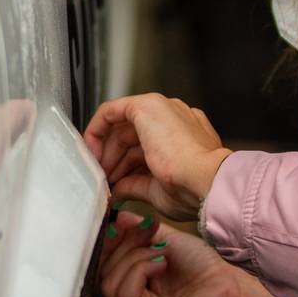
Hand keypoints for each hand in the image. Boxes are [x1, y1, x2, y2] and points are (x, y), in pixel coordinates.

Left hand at [84, 93, 231, 220]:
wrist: (206, 181)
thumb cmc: (193, 190)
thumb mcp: (158, 189)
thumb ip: (135, 184)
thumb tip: (119, 189)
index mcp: (186, 136)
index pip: (147, 146)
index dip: (126, 162)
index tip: (114, 178)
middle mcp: (176, 118)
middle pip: (133, 136)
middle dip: (114, 160)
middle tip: (104, 181)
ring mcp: (163, 109)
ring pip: (122, 127)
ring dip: (106, 152)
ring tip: (100, 175)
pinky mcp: (147, 106)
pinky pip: (112, 110)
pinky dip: (97, 129)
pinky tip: (91, 150)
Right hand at [99, 211, 293, 296]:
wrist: (234, 285)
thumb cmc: (204, 269)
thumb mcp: (162, 243)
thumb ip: (135, 234)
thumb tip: (113, 219)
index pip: (101, 273)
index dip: (110, 245)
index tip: (126, 223)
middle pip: (103, 279)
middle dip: (124, 249)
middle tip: (150, 233)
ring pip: (110, 287)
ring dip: (134, 259)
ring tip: (160, 254)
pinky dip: (140, 272)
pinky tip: (161, 265)